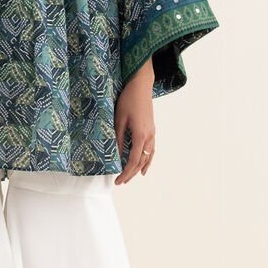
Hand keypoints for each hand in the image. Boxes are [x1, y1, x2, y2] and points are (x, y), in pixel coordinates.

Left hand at [114, 58, 155, 184]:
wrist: (141, 85)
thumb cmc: (128, 100)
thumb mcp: (119, 119)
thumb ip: (118, 138)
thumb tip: (116, 155)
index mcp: (141, 135)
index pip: (134, 160)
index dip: (126, 172)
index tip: (118, 180)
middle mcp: (149, 137)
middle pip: (141, 162)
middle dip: (131, 173)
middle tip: (120, 182)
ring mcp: (152, 133)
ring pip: (148, 157)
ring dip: (138, 169)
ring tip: (130, 177)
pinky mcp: (152, 129)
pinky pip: (151, 150)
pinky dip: (148, 161)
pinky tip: (144, 167)